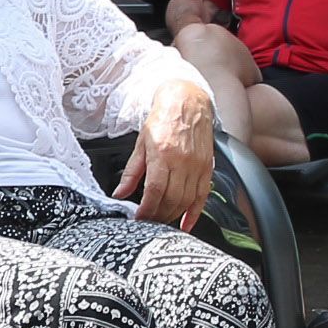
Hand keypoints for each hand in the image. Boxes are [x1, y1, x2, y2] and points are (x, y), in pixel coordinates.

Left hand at [118, 80, 215, 227]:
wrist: (187, 102)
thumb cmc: (163, 120)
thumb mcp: (141, 144)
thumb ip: (131, 172)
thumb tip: (120, 193)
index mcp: (162, 153)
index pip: (155, 190)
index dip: (146, 209)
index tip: (139, 218)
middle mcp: (182, 161)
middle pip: (171, 199)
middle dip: (158, 215)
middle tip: (148, 222)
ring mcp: (197, 166)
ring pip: (186, 201)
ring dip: (172, 216)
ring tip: (161, 221)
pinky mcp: (207, 168)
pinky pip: (202, 197)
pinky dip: (194, 213)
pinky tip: (186, 224)